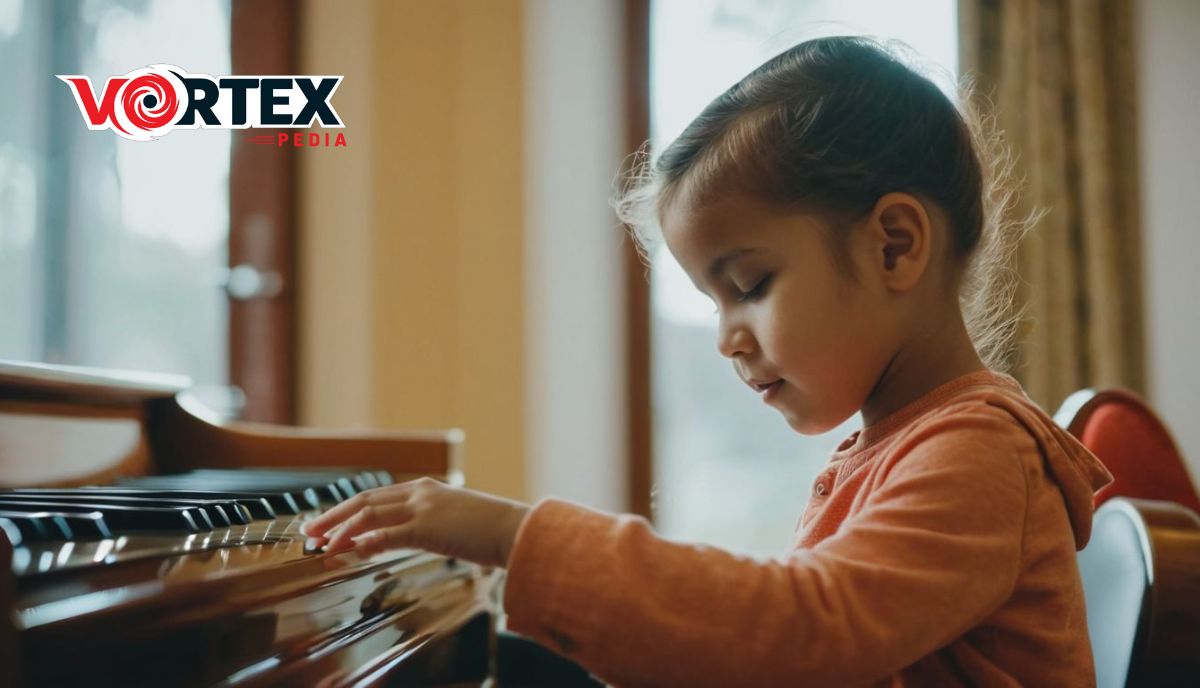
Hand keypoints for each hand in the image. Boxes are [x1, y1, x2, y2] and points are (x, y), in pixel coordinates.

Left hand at [299, 477, 530, 567]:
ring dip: (341, 530)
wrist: (515, 529)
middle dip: (333, 516)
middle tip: (310, 531)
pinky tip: (349, 552)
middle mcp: (420, 492)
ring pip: (369, 514)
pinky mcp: (427, 527)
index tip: (328, 522)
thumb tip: (393, 541)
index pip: (376, 496)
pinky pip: (385, 534)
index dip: (347, 509)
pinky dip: (363, 542)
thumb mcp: (452, 523)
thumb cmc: (490, 530)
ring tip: (322, 545)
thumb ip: (422, 528)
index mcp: (425, 488)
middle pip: (364, 501)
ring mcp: (422, 507)